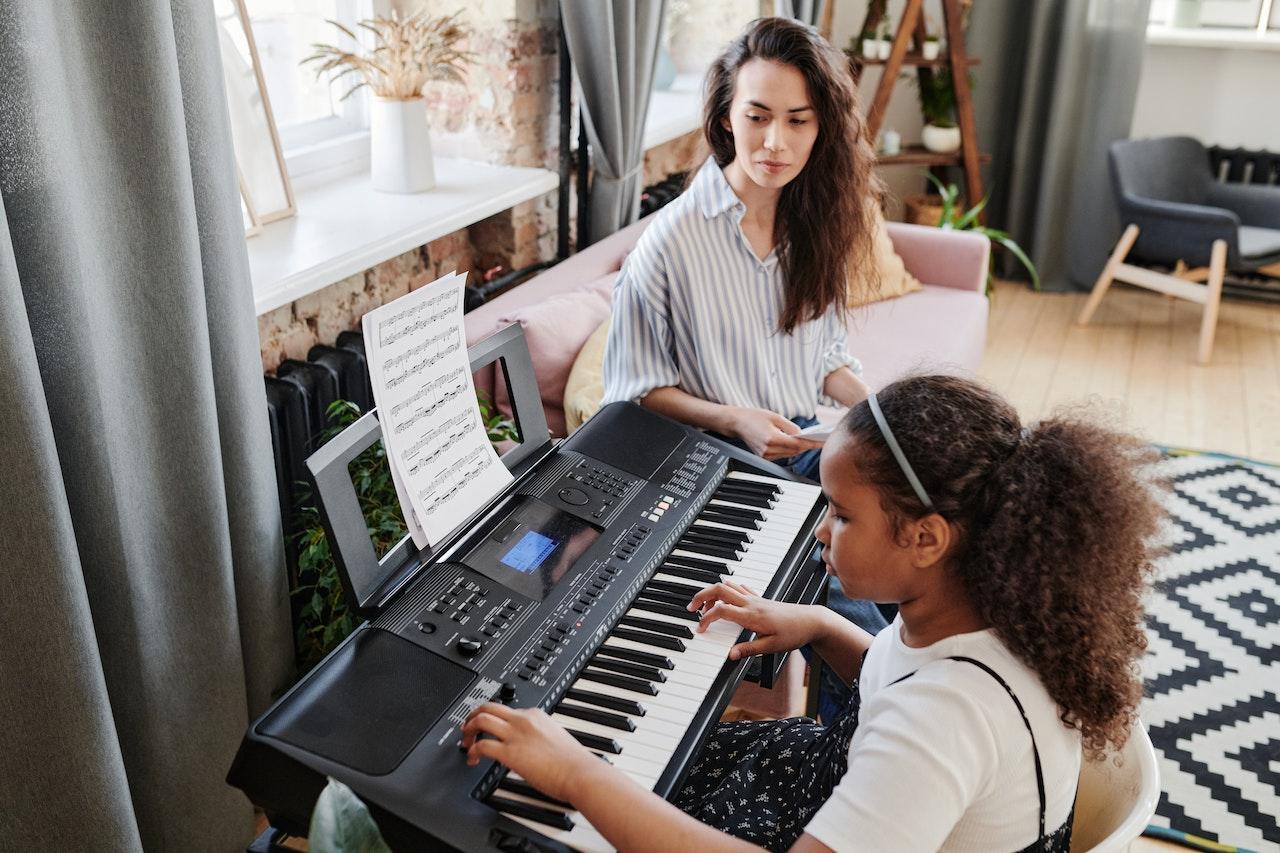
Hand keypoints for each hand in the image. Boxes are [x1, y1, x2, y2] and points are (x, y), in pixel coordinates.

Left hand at [461, 704, 601, 802]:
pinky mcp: (510, 752)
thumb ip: (541, 736)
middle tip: (467, 727)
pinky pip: (482, 745)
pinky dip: (472, 751)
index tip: (489, 727)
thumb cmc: (573, 761)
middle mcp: (523, 720)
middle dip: (473, 715)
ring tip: (465, 742)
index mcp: (535, 715)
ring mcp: (515, 735)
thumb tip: (534, 745)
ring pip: (481, 720)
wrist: (579, 772)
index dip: (494, 718)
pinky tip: (472, 760)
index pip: (507, 709)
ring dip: (468, 730)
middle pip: (489, 707)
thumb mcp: (556, 738)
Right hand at [688, 581, 826, 659]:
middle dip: (701, 595)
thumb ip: (749, 650)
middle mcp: (751, 603)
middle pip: (720, 589)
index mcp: (751, 616)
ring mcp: (756, 599)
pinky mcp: (760, 599)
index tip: (700, 629)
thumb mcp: (772, 647)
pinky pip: (740, 588)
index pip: (721, 610)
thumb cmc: (794, 633)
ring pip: (728, 586)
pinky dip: (728, 590)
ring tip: (706, 606)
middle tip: (691, 607)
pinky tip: (727, 597)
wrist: (812, 621)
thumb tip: (730, 655)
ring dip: (713, 593)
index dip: (706, 619)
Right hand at [727, 407, 822, 459]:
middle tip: (821, 441)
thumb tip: (802, 434)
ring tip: (812, 442)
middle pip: (794, 450)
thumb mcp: (774, 416)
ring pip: (789, 454)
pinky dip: (791, 450)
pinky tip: (798, 444)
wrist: (737, 423)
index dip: (811, 443)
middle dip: (808, 446)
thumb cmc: (753, 417)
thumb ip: (790, 426)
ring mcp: (766, 455)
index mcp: (772, 439)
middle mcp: (768, 450)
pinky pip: (783, 455)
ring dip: (800, 448)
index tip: (822, 442)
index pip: (797, 443)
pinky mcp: (765, 457)